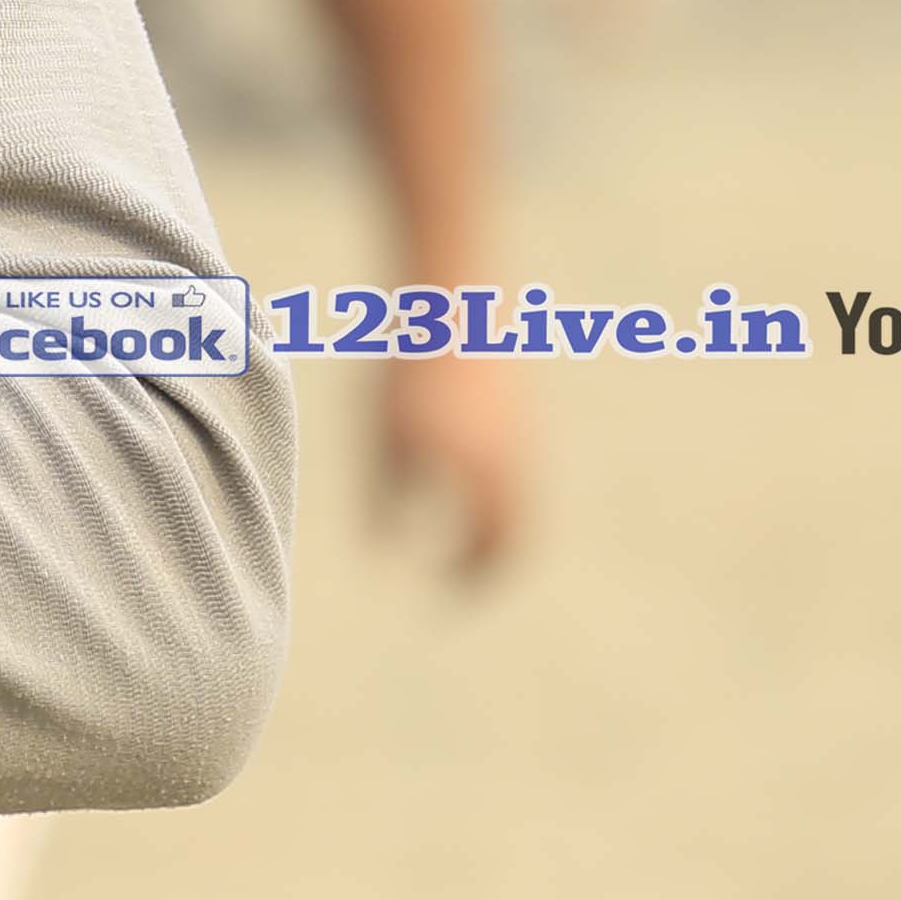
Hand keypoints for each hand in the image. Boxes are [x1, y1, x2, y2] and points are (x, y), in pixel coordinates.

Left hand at [376, 352, 523, 585]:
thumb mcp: (384, 439)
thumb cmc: (407, 371)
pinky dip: (501, 495)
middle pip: (516, 533)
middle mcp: (516, 460)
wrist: (454, 302)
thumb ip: (382, 498)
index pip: (486, 547)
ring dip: (498, 529)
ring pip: (522, 501)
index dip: (466, 578)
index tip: (444, 598)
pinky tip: (469, 491)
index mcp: (484, 475)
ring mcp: (525, 433)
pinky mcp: (521, 409)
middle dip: (490, 563)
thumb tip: (375, 553)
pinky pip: (520, 470)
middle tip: (463, 585)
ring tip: (463, 542)